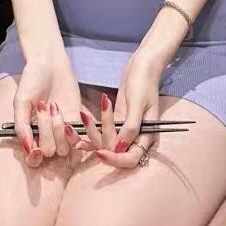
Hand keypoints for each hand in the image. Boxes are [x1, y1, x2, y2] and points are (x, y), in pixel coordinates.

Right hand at [12, 52, 82, 167]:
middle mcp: (46, 137)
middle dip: (46, 131)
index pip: (34, 160)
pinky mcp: (77, 121)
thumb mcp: (21, 102)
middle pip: (50, 151)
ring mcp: (62, 131)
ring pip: (65, 147)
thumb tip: (28, 150)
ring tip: (54, 107)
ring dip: (60, 129)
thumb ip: (22, 127)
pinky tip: (72, 115)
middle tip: (43, 106)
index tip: (36, 149)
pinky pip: (80, 137)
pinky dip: (77, 131)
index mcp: (30, 135)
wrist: (49, 64)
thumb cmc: (31, 82)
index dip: (35, 157)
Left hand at [79, 51, 163, 170]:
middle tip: (81, 143)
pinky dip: (93, 131)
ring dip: (92, 138)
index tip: (100, 153)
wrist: (142, 66)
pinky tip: (79, 129)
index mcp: (148, 137)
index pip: (131, 159)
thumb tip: (119, 149)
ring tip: (77, 128)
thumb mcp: (137, 103)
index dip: (116, 159)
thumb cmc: (143, 82)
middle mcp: (137, 138)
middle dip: (99, 150)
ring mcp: (126, 130)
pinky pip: (104, 132)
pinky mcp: (117, 122)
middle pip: (117, 154)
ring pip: (107, 144)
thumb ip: (130, 127)